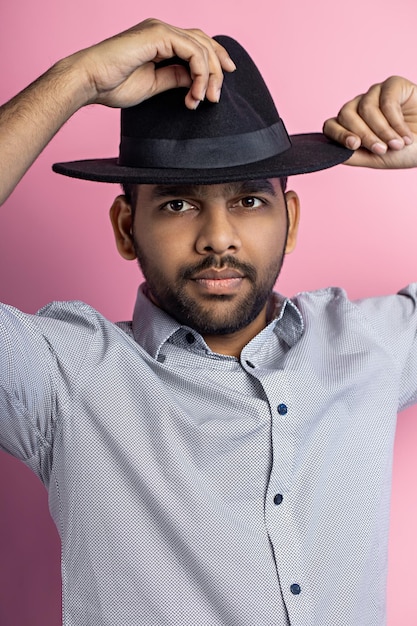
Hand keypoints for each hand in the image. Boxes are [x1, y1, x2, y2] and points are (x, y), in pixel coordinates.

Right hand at [70, 18, 235, 109]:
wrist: (89, 82)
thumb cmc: (112, 85)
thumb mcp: (155, 84)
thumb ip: (176, 78)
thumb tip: (197, 80)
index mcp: (160, 40)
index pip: (197, 44)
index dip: (215, 61)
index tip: (220, 85)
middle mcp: (162, 30)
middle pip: (204, 42)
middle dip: (217, 70)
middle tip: (215, 98)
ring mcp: (160, 30)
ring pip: (201, 46)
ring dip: (209, 76)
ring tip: (204, 100)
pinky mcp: (157, 34)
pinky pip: (192, 51)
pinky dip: (199, 73)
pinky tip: (194, 94)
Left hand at [323, 76, 416, 167]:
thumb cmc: (405, 151)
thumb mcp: (376, 159)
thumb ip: (353, 156)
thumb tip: (332, 154)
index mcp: (351, 125)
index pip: (330, 125)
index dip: (338, 134)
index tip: (354, 145)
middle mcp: (359, 107)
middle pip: (346, 115)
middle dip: (364, 135)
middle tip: (382, 150)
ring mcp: (375, 94)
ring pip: (365, 109)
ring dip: (383, 131)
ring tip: (397, 145)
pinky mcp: (392, 84)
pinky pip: (386, 101)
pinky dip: (395, 122)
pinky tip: (406, 136)